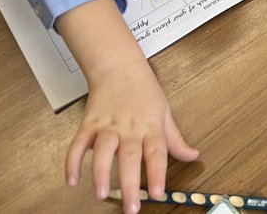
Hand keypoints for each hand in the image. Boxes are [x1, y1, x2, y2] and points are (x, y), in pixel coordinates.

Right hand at [60, 0, 198, 213]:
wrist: (119, 67)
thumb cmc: (144, 90)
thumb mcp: (165, 112)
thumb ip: (176, 139)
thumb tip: (194, 156)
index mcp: (151, 126)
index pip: (157, 152)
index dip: (158, 173)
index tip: (159, 194)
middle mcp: (129, 128)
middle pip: (129, 157)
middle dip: (129, 184)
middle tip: (131, 208)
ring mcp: (107, 126)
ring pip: (102, 151)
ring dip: (100, 174)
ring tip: (101, 194)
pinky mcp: (88, 124)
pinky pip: (77, 145)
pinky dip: (72, 163)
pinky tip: (72, 180)